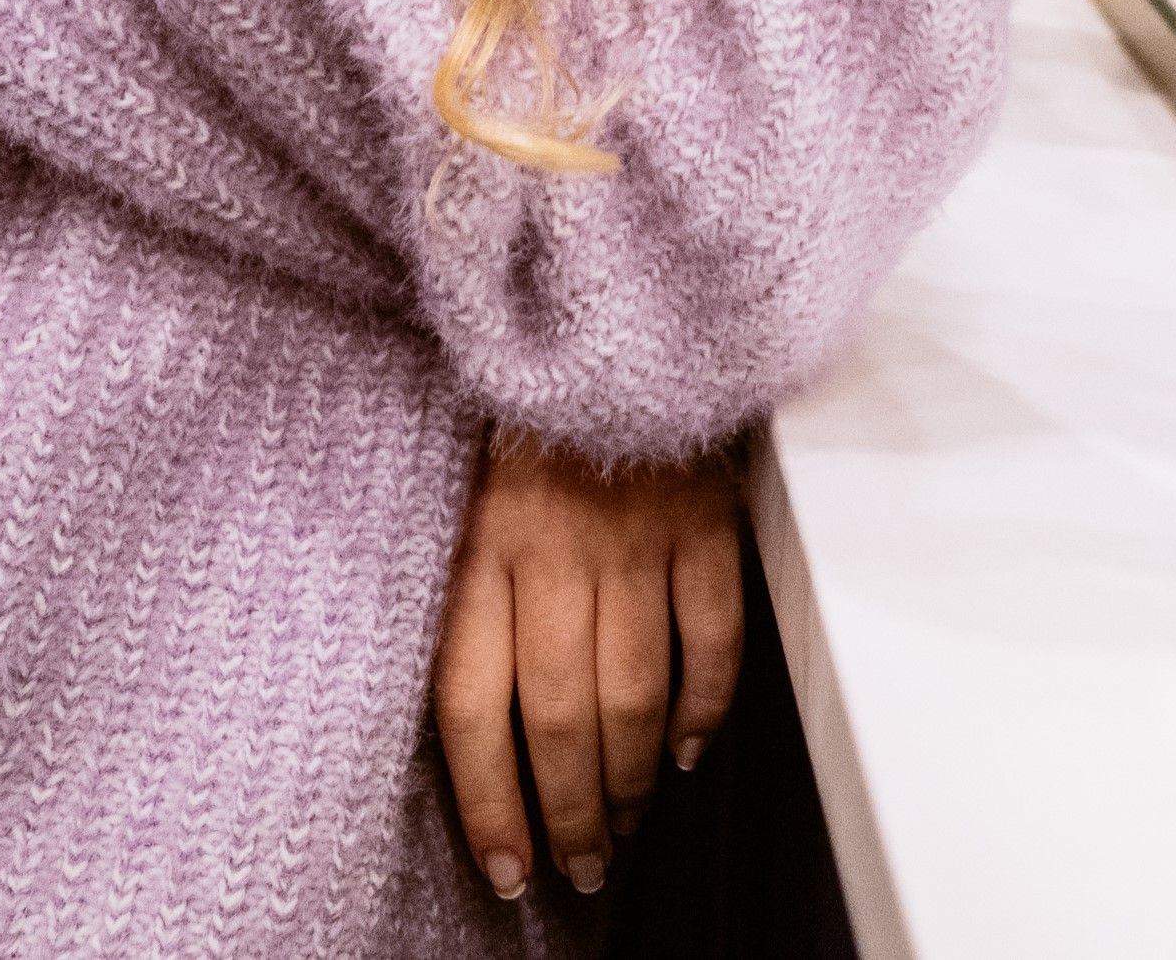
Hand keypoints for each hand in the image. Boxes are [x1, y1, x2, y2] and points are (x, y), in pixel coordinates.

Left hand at [434, 432, 745, 904]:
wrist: (603, 311)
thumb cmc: (526, 412)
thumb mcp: (463, 489)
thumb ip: (468, 587)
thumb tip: (478, 720)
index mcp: (480, 542)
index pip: (472, 705)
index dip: (490, 803)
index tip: (507, 864)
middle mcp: (554, 546)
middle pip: (561, 717)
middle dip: (572, 813)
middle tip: (582, 863)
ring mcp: (634, 532)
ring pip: (634, 692)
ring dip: (633, 777)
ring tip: (629, 819)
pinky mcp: (704, 516)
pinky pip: (711, 635)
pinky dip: (706, 704)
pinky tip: (690, 745)